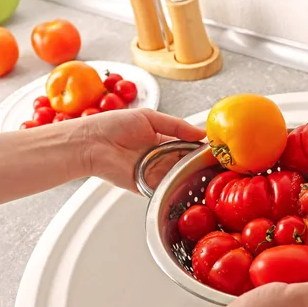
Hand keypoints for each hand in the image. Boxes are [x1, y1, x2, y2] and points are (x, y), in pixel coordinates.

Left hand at [82, 108, 205, 191]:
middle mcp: (160, 158)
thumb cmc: (113, 125)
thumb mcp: (149, 117)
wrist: (91, 143)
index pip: (188, 146)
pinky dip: (175, 186)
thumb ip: (177, 125)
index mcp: (163, 140)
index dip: (201, 148)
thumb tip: (202, 133)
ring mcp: (155, 173)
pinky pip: (165, 188)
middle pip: (186, 163)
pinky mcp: (146, 187)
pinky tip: (187, 182)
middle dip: (199, 163)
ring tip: (206, 172)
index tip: (216, 149)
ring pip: (179, 176)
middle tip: (217, 163)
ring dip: (190, 175)